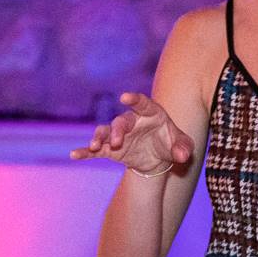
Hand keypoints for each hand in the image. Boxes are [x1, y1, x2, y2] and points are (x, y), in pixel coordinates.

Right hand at [70, 91, 194, 172]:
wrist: (158, 159)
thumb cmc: (171, 144)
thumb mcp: (182, 146)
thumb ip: (183, 147)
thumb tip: (183, 155)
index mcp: (150, 114)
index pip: (142, 103)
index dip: (134, 100)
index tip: (125, 97)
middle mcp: (132, 122)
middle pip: (121, 121)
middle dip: (117, 130)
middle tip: (117, 142)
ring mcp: (119, 135)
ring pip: (104, 132)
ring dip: (99, 138)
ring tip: (94, 146)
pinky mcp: (110, 149)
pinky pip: (95, 149)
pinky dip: (85, 151)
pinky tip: (74, 155)